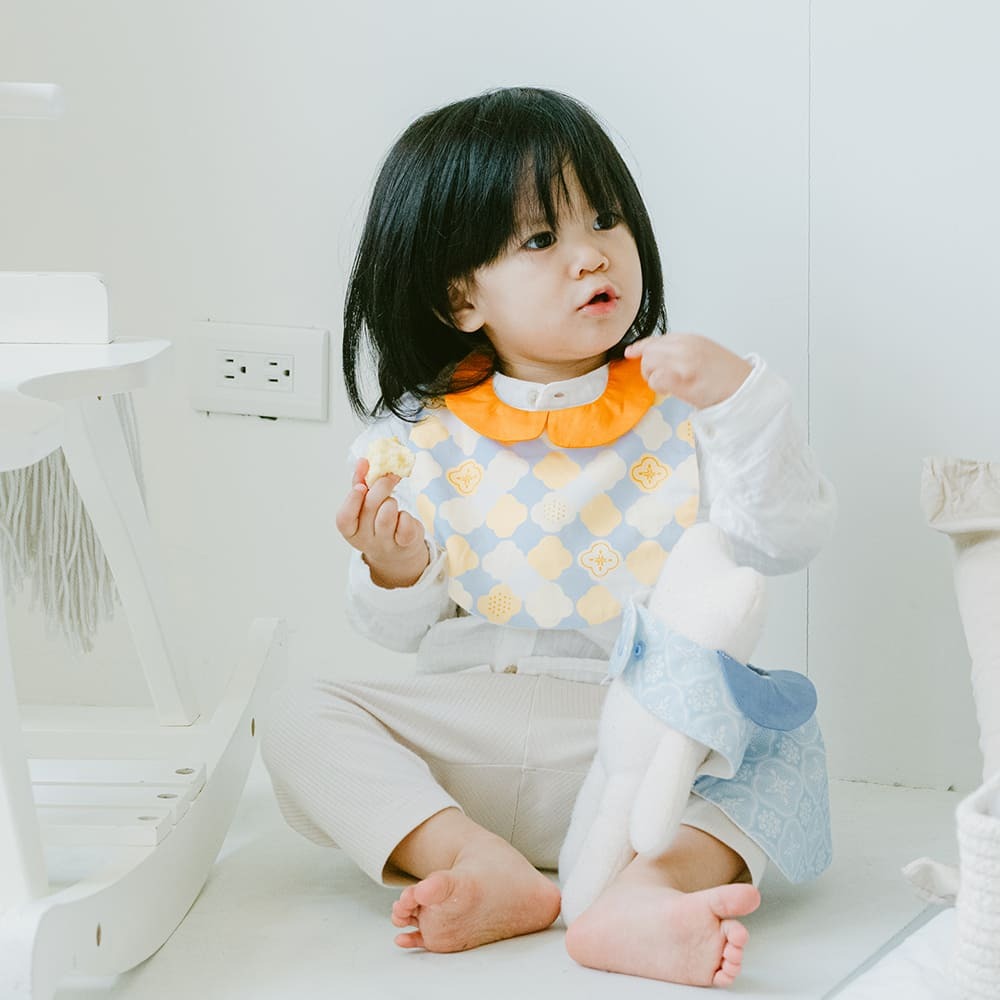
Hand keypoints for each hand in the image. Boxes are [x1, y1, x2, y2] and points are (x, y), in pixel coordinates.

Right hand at [335, 459, 428, 588]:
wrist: (399, 553)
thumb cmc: (378, 522)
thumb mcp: (365, 507)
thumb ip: (361, 483)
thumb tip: (363, 461)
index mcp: (351, 531)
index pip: (344, 518)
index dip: (352, 500)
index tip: (361, 485)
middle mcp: (365, 540)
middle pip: (369, 508)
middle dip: (381, 486)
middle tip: (390, 476)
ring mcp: (385, 544)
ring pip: (387, 514)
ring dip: (392, 501)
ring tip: (393, 502)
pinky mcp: (405, 544)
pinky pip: (405, 523)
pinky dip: (406, 515)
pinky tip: (403, 517)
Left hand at [624, 333, 750, 408]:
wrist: (744, 388)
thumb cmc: (726, 375)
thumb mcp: (704, 352)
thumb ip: (682, 350)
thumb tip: (658, 356)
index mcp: (690, 338)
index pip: (656, 339)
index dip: (641, 347)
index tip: (631, 352)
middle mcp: (685, 346)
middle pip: (649, 352)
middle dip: (648, 367)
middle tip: (660, 380)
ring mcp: (683, 361)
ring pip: (649, 365)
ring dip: (653, 378)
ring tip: (669, 386)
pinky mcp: (682, 379)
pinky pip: (656, 379)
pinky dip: (658, 386)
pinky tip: (670, 390)